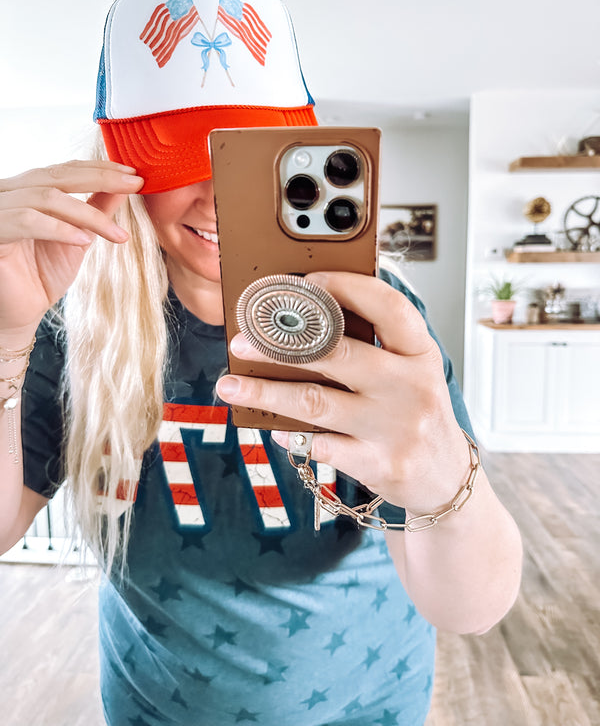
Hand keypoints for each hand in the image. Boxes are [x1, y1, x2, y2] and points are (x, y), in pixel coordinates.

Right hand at [0, 160, 143, 333]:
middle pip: (56, 175)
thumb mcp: (79, 237)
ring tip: (116, 233)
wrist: (21, 312)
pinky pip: (26, 221)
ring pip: (46, 197)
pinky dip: (58, 228)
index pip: (64, 169)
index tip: (135, 174)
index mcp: (26, 189)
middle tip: (134, 184)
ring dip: (87, 214)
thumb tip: (126, 185)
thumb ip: (97, 209)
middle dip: (100, 178)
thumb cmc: (43, 275)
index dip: (99, 168)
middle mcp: (7, 193)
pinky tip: (83, 240)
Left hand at [216, 271, 470, 515]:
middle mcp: (411, 386)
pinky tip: (272, 428)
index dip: (347, 287)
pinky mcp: (379, 463)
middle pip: (337, 354)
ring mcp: (395, 427)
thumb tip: (305, 323)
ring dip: (265, 392)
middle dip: (280, 346)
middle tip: (242, 342)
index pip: (388, 306)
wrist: (447, 480)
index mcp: (421, 353)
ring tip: (230, 386)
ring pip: (315, 401)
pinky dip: (290, 434)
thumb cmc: (417, 415)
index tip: (306, 282)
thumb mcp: (412, 373)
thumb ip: (375, 346)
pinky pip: (320, 444)